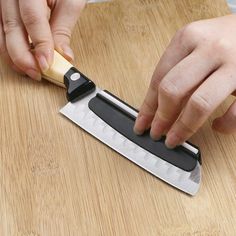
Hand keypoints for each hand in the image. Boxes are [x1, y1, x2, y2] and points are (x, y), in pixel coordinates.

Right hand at [0, 0, 85, 79]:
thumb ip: (63, 28)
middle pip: (11, 26)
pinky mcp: (1, 10)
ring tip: (29, 70)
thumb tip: (64, 56)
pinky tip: (20, 59)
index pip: (32, 18)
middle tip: (37, 73)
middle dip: (23, 56)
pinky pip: (0, 31)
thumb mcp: (69, 3)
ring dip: (14, 55)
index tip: (46, 64)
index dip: (39, 44)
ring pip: (1, 32)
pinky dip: (9, 48)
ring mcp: (3, 1)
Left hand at [134, 15, 235, 147]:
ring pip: (199, 103)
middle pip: (173, 90)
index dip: (147, 106)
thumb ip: (177, 71)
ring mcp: (233, 64)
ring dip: (183, 127)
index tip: (141, 124)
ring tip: (175, 138)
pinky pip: (234, 111)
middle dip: (161, 117)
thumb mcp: (195, 45)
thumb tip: (157, 107)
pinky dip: (225, 124)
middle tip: (156, 133)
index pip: (158, 79)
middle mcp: (209, 49)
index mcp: (188, 39)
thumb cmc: (223, 39)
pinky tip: (217, 127)